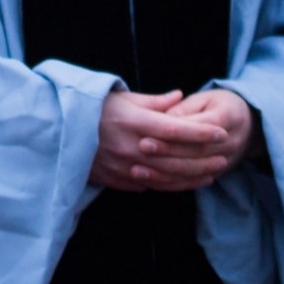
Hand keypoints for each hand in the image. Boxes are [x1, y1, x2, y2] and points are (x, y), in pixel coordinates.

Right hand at [90, 89, 239, 191]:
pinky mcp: (116, 180)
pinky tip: (186, 182)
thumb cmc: (93, 109)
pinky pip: (150, 186)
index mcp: (133, 123)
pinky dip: (171, 185)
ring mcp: (123, 167)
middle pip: (175, 158)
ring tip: (212, 173)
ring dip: (192, 177)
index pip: (175, 130)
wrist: (58, 132)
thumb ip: (153, 101)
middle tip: (224, 156)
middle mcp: (130, 147)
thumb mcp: (122, 98)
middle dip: (203, 159)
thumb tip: (179, 97)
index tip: (221, 133)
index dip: (201, 133)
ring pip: (166, 177)